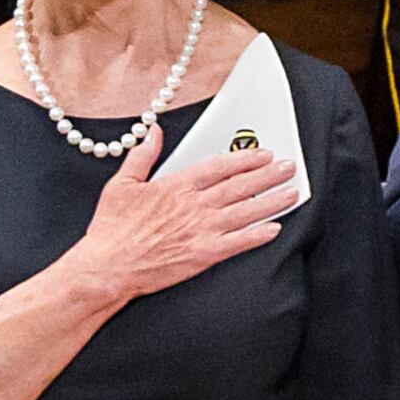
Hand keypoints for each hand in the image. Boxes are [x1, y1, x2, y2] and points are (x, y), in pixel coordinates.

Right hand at [65, 138, 294, 305]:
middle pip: (239, 186)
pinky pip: (239, 243)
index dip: (244, 159)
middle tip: (289, 167)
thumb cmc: (112, 229)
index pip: (219, 167)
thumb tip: (154, 132)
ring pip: (245, 212)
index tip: (263, 154)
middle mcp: (194, 205)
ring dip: (271, 201)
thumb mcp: (122, 184)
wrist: (108, 267)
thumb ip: (143, 155)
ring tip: (291, 192)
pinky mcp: (204, 255)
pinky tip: (275, 228)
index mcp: (176, 185)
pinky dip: (258, 235)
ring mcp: (202, 230)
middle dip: (268, 175)